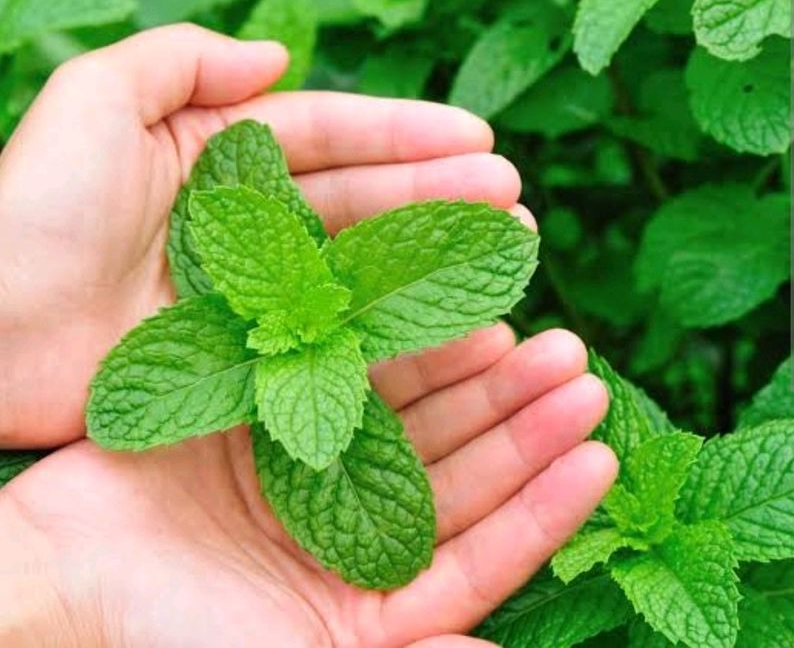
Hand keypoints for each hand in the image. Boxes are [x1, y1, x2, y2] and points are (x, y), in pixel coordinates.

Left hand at [0, 24, 527, 447]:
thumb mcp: (92, 102)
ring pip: (358, 267)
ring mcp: (253, 292)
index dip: (406, 136)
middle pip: (361, 200)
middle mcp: (247, 222)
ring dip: (429, 258)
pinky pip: (331, 333)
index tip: (478, 142)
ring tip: (501, 251)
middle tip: (512, 203)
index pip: (331, 135)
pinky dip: (386, 327)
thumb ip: (179, 60)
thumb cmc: (31, 216)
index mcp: (219, 155)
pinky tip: (442, 322)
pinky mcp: (248, 354)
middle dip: (439, 197)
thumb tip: (277, 55)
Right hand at [2, 328, 614, 646]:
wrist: (55, 583)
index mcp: (376, 599)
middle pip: (461, 468)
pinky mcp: (274, 416)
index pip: (486, 549)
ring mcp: (318, 466)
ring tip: (526, 334)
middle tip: (576, 365)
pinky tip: (441, 317)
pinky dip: (395, 349)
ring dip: (473, 376)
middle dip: (523, 419)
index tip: (600, 453)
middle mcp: (358, 527)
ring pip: (417, 415)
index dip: (545, 502)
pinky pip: (349, 377)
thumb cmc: (162, 640)